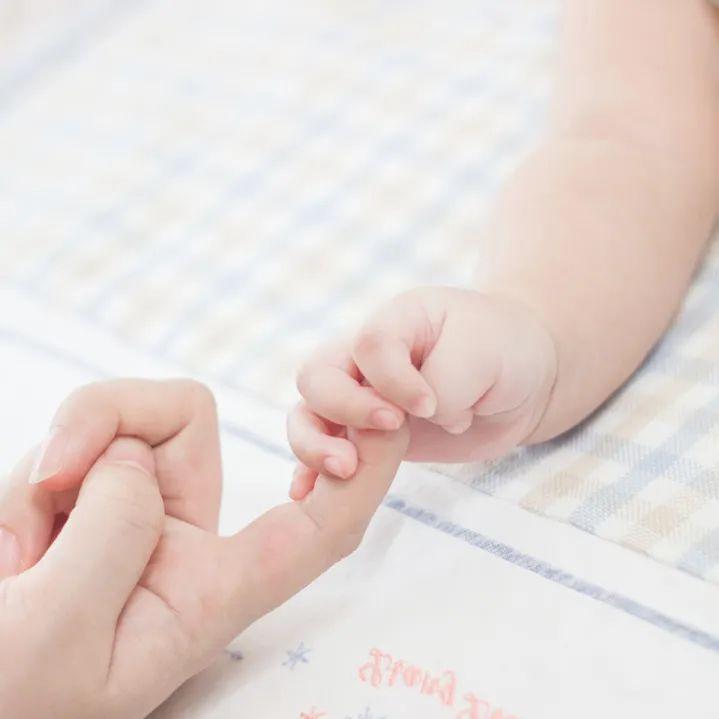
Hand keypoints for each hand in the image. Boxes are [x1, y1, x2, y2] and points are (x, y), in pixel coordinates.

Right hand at [0, 380, 407, 717]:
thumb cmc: (5, 698)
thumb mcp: (57, 634)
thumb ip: (114, 533)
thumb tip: (133, 458)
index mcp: (205, 592)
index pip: (314, 531)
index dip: (363, 477)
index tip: (391, 421)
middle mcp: (177, 543)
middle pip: (189, 428)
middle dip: (117, 421)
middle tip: (51, 474)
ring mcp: (127, 517)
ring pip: (117, 433)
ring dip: (54, 468)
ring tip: (13, 557)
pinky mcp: (81, 504)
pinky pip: (69, 452)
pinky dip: (29, 485)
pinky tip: (8, 552)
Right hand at [287, 287, 555, 497]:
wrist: (521, 380)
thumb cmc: (504, 351)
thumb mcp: (484, 352)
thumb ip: (445, 381)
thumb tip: (410, 421)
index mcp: (396, 321)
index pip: (370, 344)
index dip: (394, 380)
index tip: (431, 405)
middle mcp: (366, 357)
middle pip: (318, 375)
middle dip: (344, 407)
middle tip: (391, 428)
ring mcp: (361, 397)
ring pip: (309, 413)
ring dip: (315, 443)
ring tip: (344, 470)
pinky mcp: (366, 436)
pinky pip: (324, 448)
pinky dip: (310, 470)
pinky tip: (307, 493)